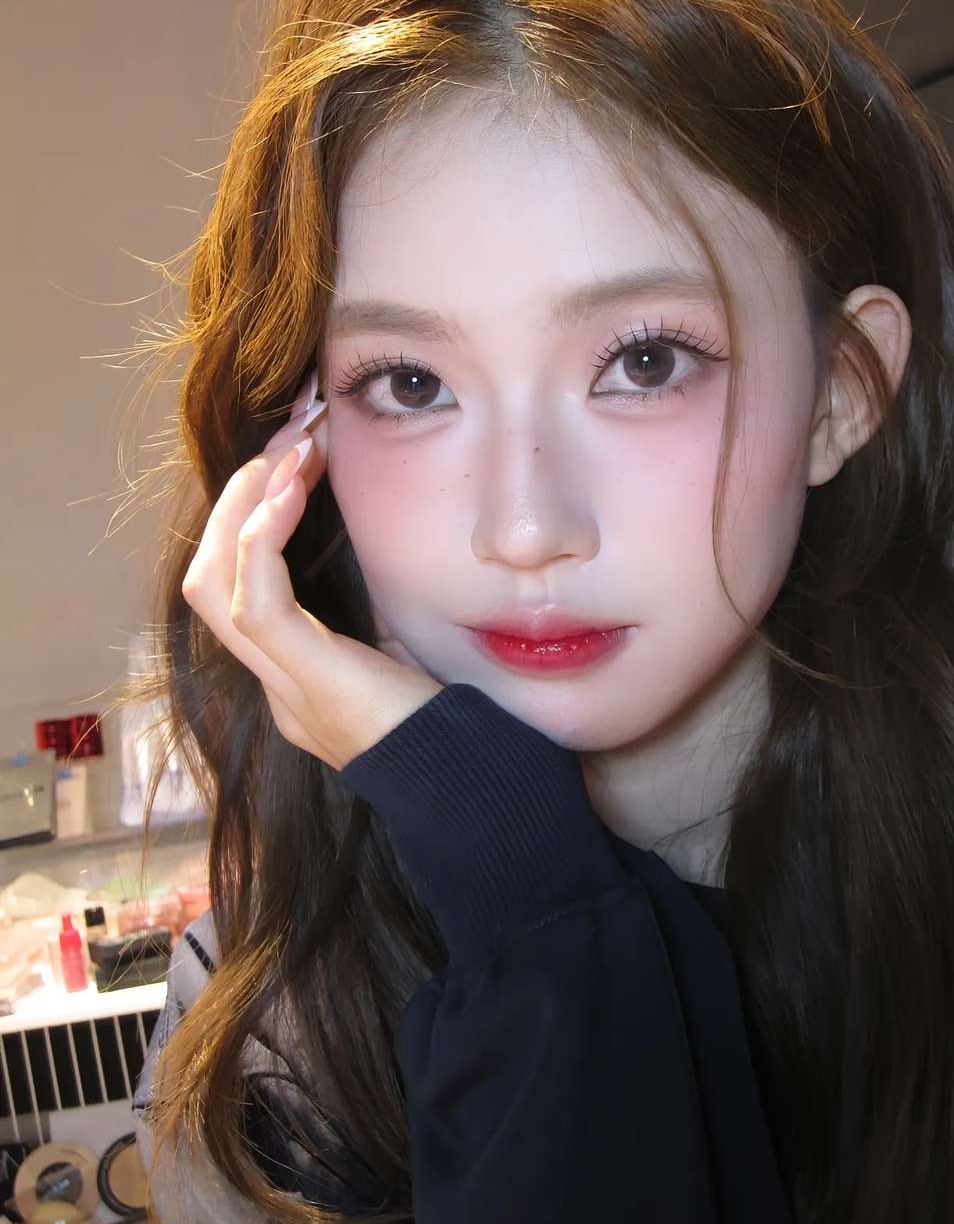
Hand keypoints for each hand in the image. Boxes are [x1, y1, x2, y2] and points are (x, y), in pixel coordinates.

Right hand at [181, 370, 443, 771]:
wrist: (476, 789)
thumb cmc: (458, 722)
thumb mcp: (409, 649)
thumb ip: (381, 605)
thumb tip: (384, 537)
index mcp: (298, 676)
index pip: (239, 586)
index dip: (252, 517)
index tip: (297, 452)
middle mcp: (276, 682)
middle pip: (208, 578)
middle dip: (240, 499)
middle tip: (290, 434)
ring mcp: (284, 687)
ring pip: (212, 585)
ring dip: (246, 506)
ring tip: (289, 448)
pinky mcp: (306, 681)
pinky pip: (256, 599)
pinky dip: (264, 537)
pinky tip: (291, 486)